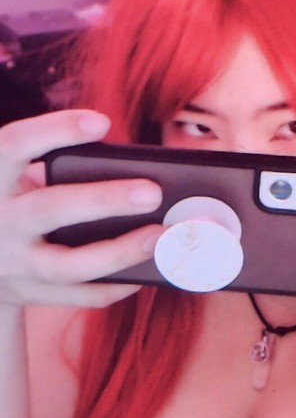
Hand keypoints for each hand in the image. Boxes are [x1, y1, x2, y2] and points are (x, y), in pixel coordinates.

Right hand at [0, 110, 164, 307]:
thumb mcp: (14, 179)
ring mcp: (13, 264)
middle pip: (50, 210)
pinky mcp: (30, 293)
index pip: (12, 146)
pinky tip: (149, 271)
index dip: (54, 131)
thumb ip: (58, 168)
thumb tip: (137, 172)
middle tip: (152, 193)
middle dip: (104, 200)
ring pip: (67, 265)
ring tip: (160, 235)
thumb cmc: (13, 201)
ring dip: (120, 252)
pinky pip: (79, 296)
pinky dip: (116, 285)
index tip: (101, 122)